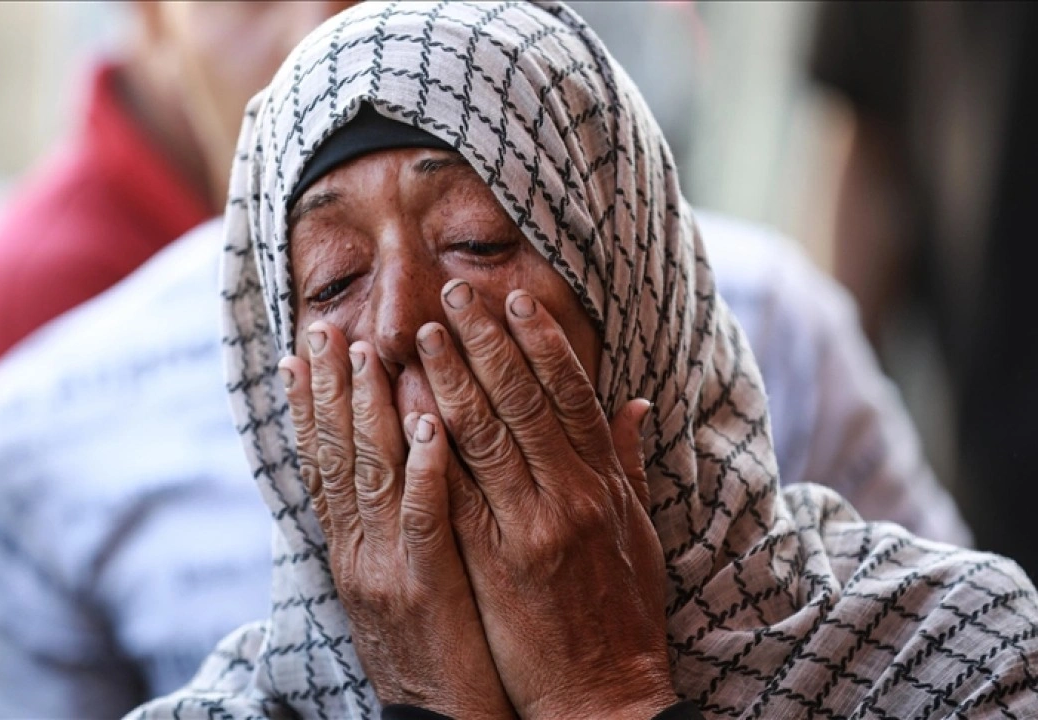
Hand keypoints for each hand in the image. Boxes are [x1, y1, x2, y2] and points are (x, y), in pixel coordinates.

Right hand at [279, 324, 513, 718]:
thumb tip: (393, 469)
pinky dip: (423, 471)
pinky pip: (423, 521)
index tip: (303, 352)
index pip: (323, 463)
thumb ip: (394, 525)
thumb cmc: (434, 652)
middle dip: (329, 390)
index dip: (311, 406)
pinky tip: (428, 425)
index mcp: (351, 549)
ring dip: (368, 410)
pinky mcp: (425, 592)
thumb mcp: (399, 585)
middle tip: (324, 328)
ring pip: (372, 475)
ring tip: (366, 353)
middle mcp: (357, 553)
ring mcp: (386, 571)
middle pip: (337, 457)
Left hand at [418, 279, 676, 719]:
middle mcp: (566, 499)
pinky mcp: (486, 564)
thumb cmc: (622, 613)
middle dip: (484, 343)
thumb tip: (633, 401)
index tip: (515, 300)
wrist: (601, 695)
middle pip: (520, 402)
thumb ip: (628, 463)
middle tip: (453, 294)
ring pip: (480, 437)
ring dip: (446, 379)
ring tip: (416, 335)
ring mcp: (524, 530)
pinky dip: (423, 448)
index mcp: (603, 487)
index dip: (542, 342)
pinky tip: (398, 412)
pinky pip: (448, 494)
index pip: (570, 395)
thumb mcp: (640, 532)